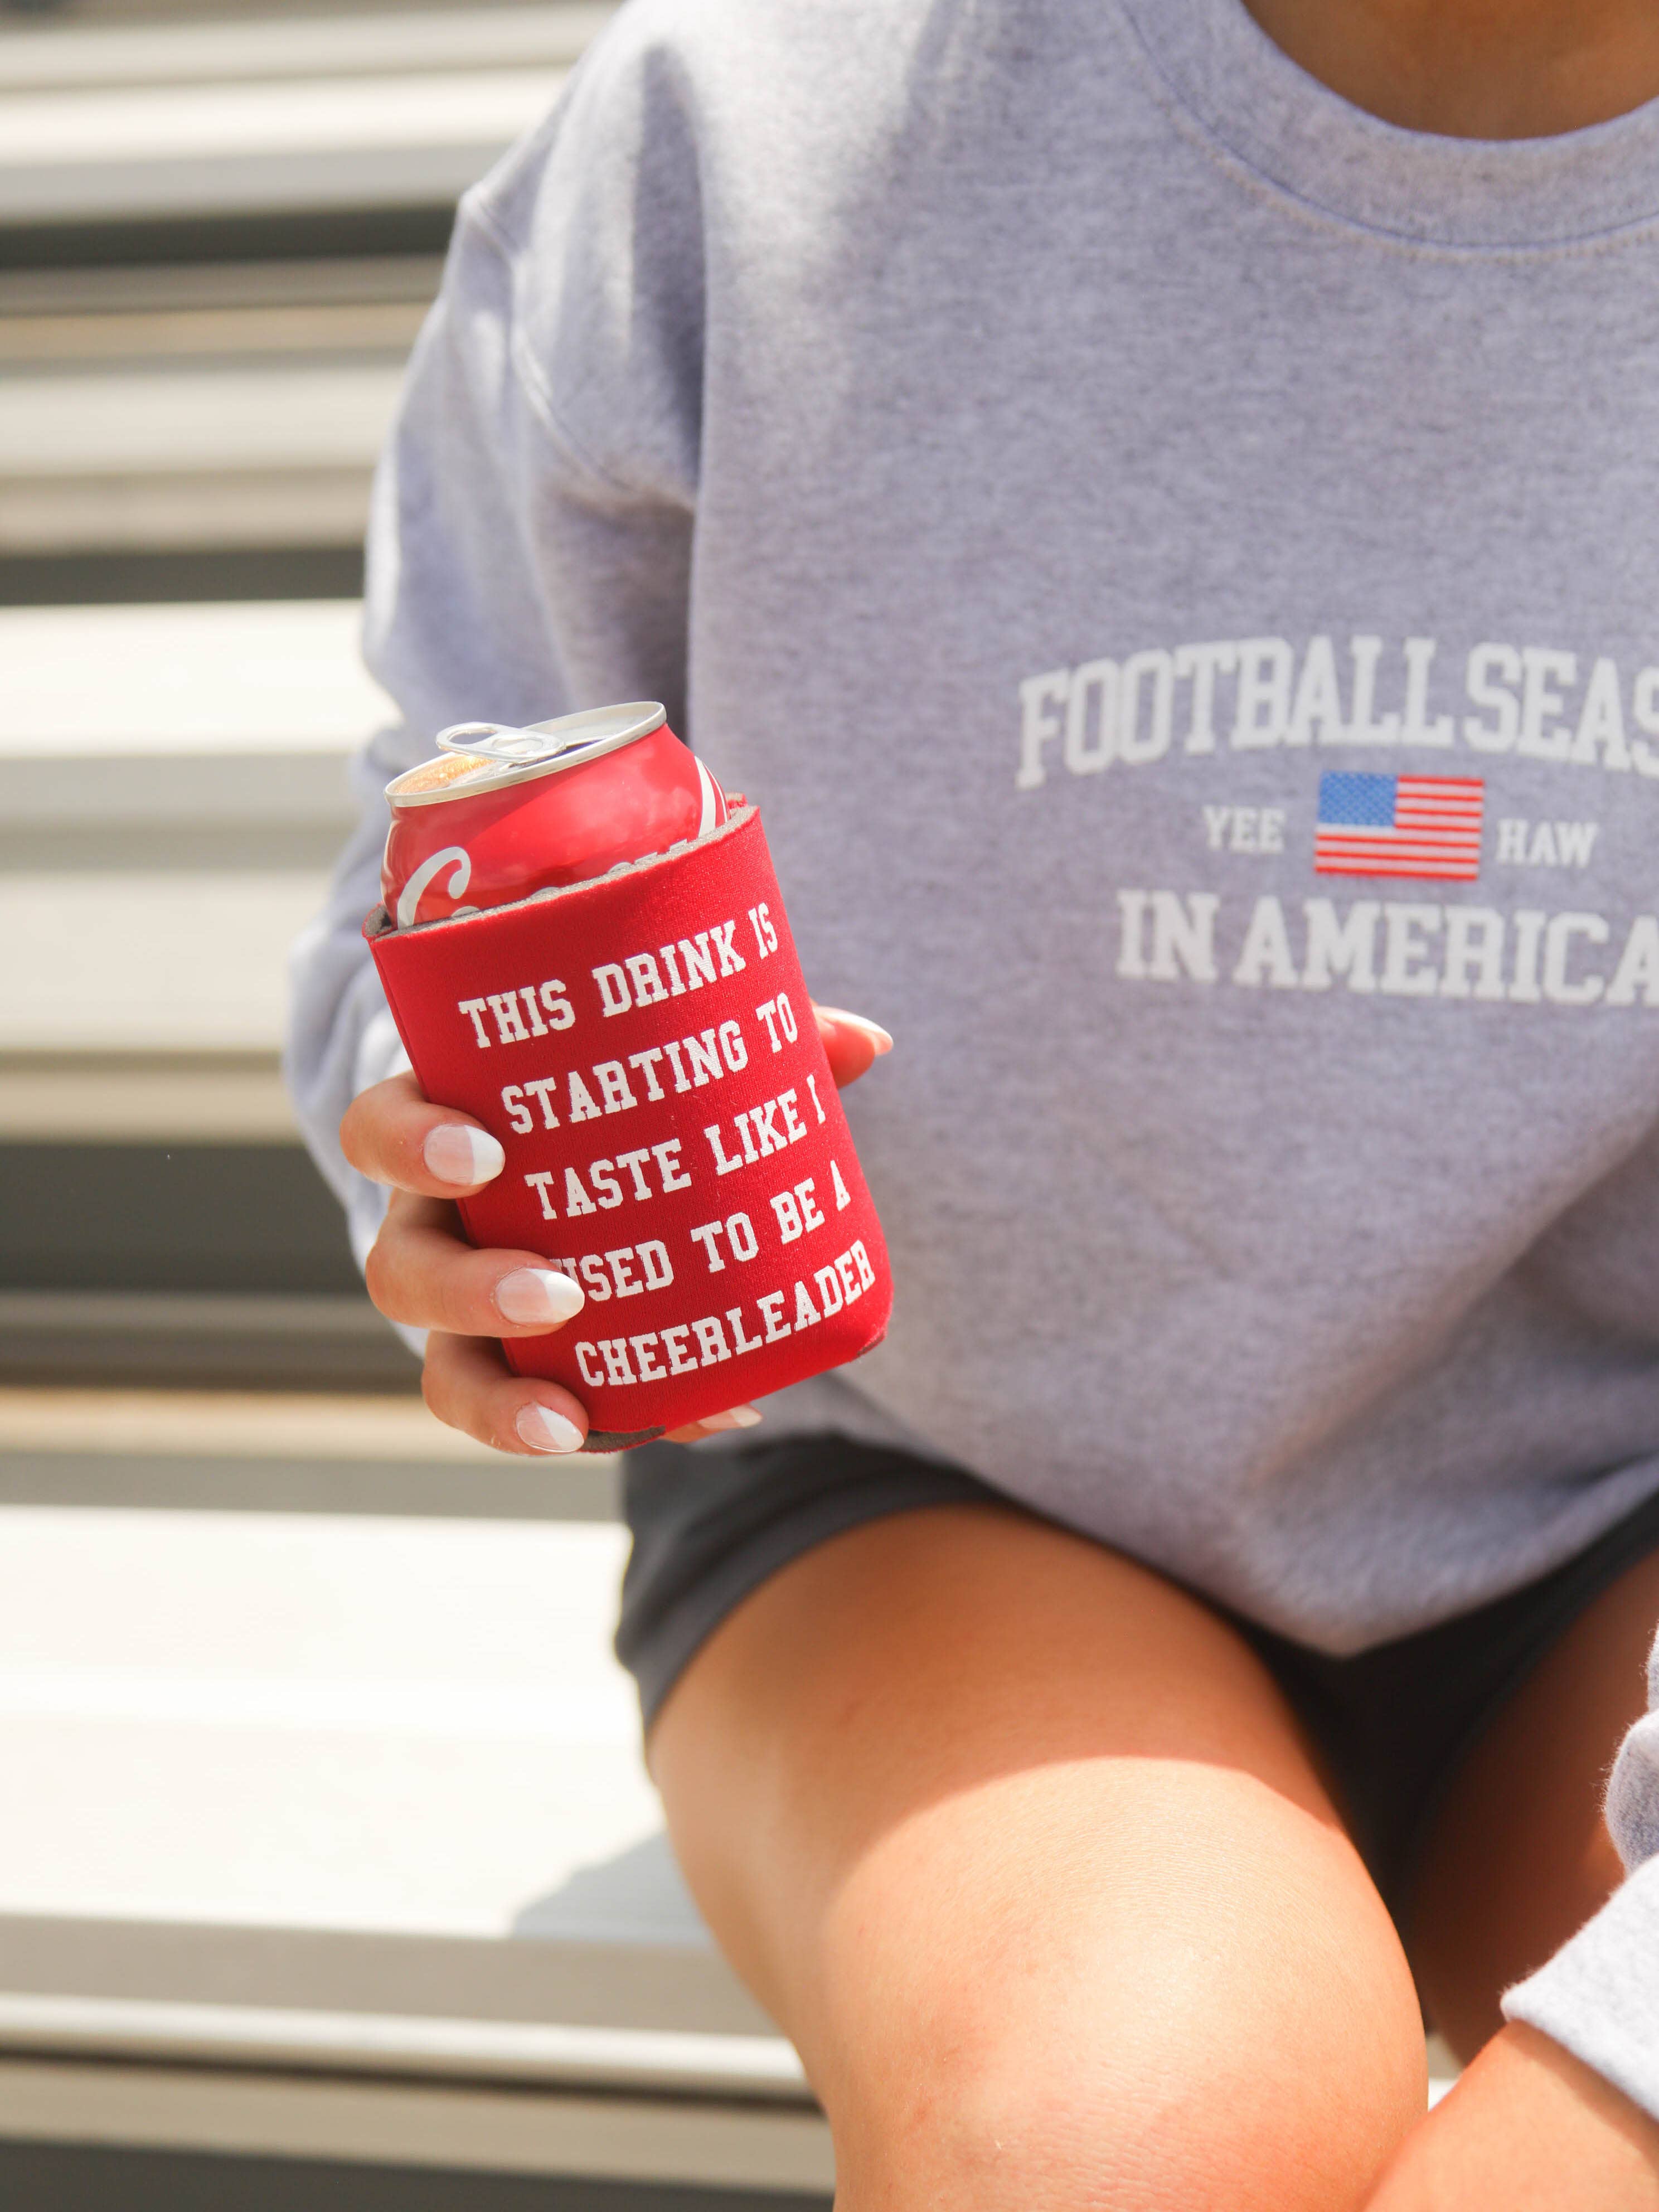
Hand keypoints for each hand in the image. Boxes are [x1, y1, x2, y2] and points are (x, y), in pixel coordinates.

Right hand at [341, 1005, 891, 1456]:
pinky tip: (711, 1421)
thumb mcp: (657, 1060)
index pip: (379, 1131)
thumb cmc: (611, 1100)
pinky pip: (537, 1412)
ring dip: (500, 1397)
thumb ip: (751, 1040)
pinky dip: (614, 1424)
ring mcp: (466, 1315)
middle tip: (556, 1293)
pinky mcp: (521, 1370)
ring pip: (443, 1370)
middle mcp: (434, 1229)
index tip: (485, 1153)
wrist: (596, 1179)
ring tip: (567, 1418)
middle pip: (400, 1271)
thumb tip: (868, 1042)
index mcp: (445, 1131)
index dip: (410, 1144)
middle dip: (466, 1291)